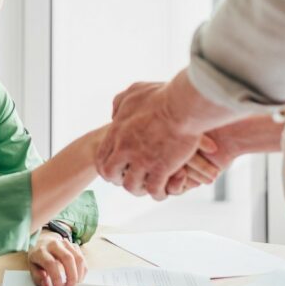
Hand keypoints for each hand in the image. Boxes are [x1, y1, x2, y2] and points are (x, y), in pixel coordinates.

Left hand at [27, 230, 86, 285]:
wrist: (42, 241)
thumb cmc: (38, 256)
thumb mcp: (32, 267)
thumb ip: (38, 277)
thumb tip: (46, 285)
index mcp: (41, 250)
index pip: (50, 263)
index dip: (56, 278)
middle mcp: (54, 244)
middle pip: (68, 258)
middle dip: (72, 277)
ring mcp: (65, 243)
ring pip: (78, 258)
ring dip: (79, 274)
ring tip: (74, 284)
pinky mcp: (73, 245)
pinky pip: (82, 258)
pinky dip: (82, 270)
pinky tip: (77, 277)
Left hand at [97, 69, 232, 199]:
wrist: (183, 104)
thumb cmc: (162, 95)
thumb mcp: (134, 92)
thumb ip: (120, 103)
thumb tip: (114, 114)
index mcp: (118, 131)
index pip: (101, 156)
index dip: (107, 165)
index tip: (116, 168)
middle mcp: (125, 148)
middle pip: (111, 174)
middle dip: (119, 178)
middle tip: (131, 178)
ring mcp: (142, 160)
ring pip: (131, 186)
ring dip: (139, 188)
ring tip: (148, 186)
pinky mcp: (161, 169)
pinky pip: (155, 191)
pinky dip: (159, 193)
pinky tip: (165, 189)